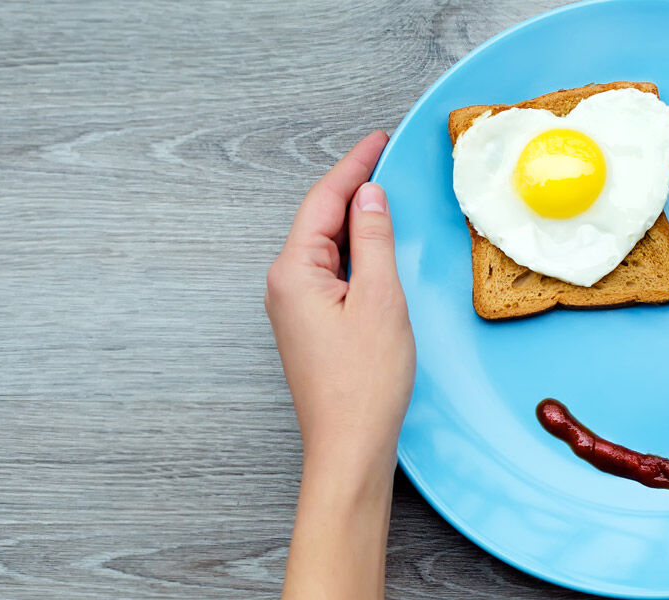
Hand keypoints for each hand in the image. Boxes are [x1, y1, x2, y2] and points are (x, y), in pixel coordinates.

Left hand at [266, 130, 414, 466]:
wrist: (349, 446)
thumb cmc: (364, 384)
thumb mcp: (381, 299)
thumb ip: (374, 241)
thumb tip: (370, 197)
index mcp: (294, 272)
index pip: (323, 201)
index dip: (354, 166)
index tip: (378, 141)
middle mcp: (284, 286)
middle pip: (319, 219)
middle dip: (352, 187)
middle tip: (384, 159)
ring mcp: (293, 307)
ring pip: (324, 246)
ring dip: (353, 219)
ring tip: (383, 193)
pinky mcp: (308, 325)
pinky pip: (329, 272)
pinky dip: (353, 251)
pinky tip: (373, 246)